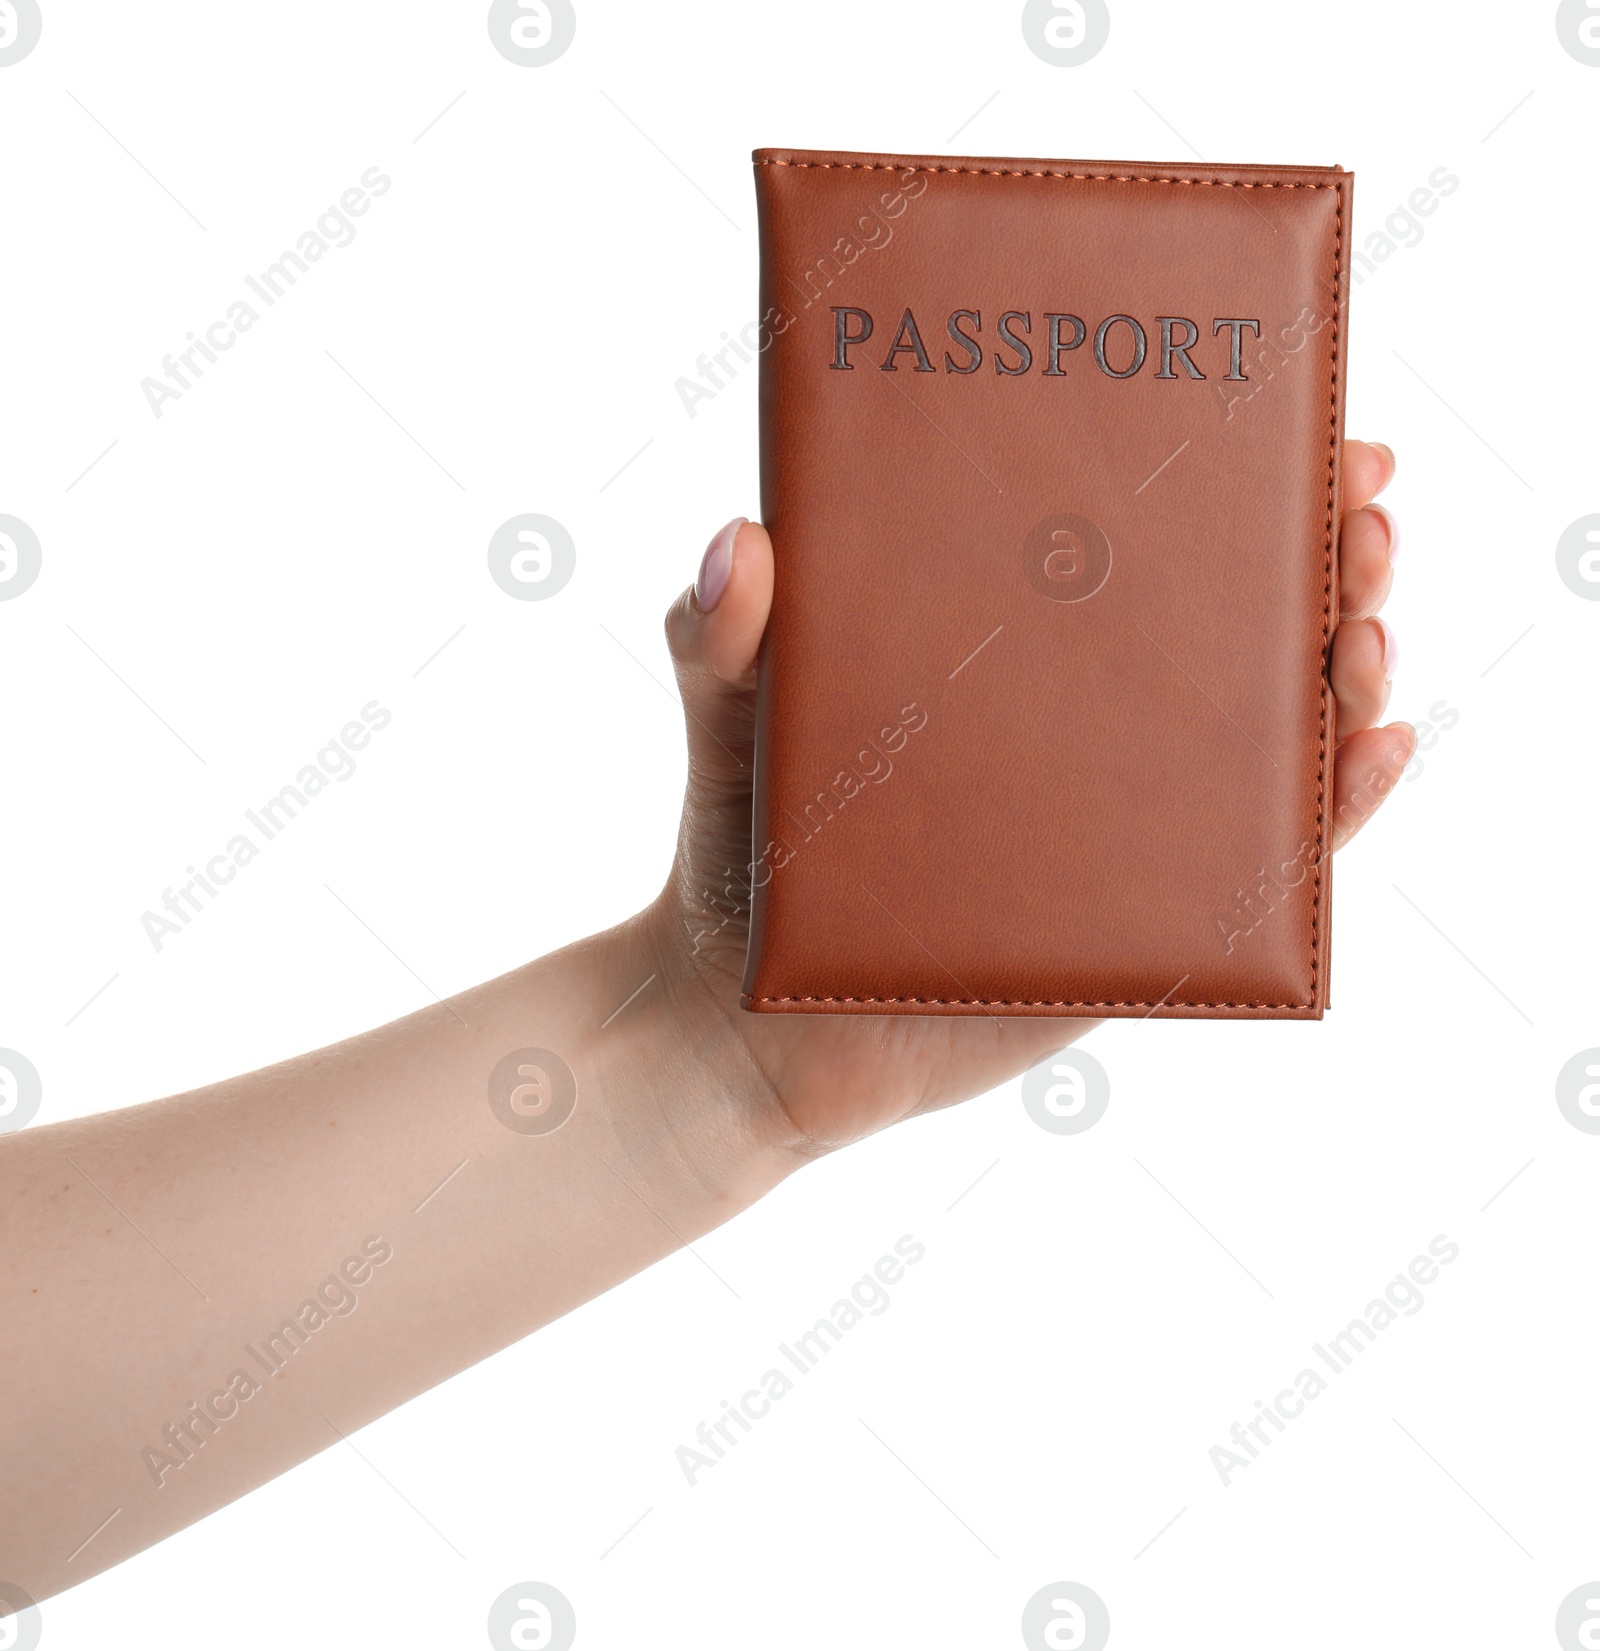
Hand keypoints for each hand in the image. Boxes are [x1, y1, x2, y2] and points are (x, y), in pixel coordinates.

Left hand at [644, 439, 1408, 1156]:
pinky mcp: (1139, 923)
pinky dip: (1336, 813)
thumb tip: (741, 544)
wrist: (747, 1020)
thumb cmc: (745, 851)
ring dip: (1349, 668)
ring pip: (1274, 735)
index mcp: (1013, 649)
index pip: (1142, 543)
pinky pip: (1264, 869)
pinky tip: (1374, 751)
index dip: (1236, 481)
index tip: (1304, 424)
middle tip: (1361, 502)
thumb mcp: (728, 720)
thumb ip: (716, 638)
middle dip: (1325, 553)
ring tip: (1363, 626)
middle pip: (1236, 622)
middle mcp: (1088, 724)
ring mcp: (1125, 821)